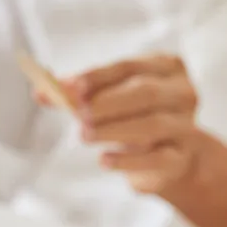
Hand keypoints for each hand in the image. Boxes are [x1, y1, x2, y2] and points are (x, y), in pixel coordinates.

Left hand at [68, 55, 208, 194]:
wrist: (173, 156)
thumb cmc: (136, 117)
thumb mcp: (109, 98)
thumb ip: (77, 94)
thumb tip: (40, 92)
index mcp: (166, 66)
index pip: (128, 67)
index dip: (99, 76)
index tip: (73, 87)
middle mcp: (182, 93)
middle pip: (146, 92)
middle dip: (109, 103)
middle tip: (79, 115)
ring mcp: (186, 126)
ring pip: (153, 124)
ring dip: (114, 130)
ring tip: (84, 135)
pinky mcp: (181, 158)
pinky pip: (157, 158)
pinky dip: (127, 160)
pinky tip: (104, 160)